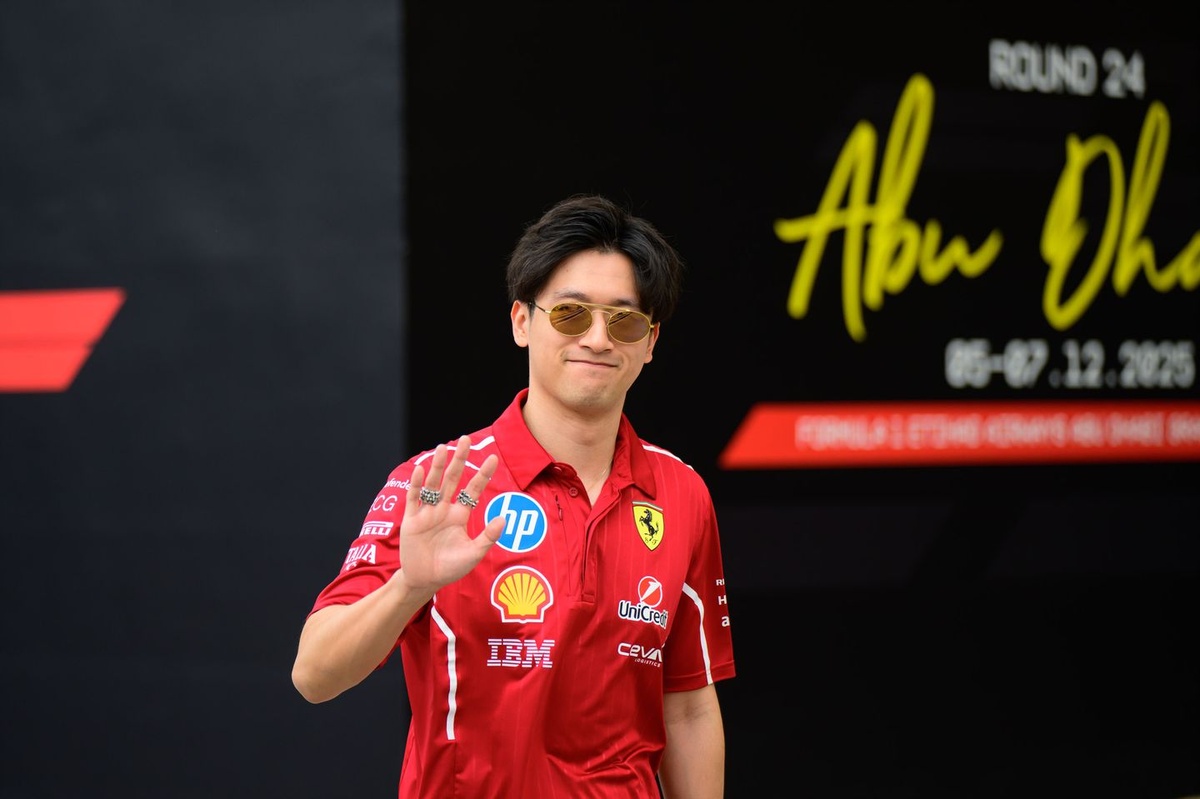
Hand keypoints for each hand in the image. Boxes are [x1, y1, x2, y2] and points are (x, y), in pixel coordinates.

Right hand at [395, 434, 504, 595]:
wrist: (425, 581)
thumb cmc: (451, 568)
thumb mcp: (474, 553)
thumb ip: (488, 536)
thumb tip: (504, 518)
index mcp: (460, 515)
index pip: (473, 489)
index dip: (482, 474)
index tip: (493, 458)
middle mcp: (444, 509)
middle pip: (453, 479)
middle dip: (459, 460)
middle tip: (465, 440)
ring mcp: (427, 512)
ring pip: (434, 484)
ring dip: (438, 466)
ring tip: (443, 448)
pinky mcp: (412, 520)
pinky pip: (415, 499)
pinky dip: (418, 485)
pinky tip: (422, 470)